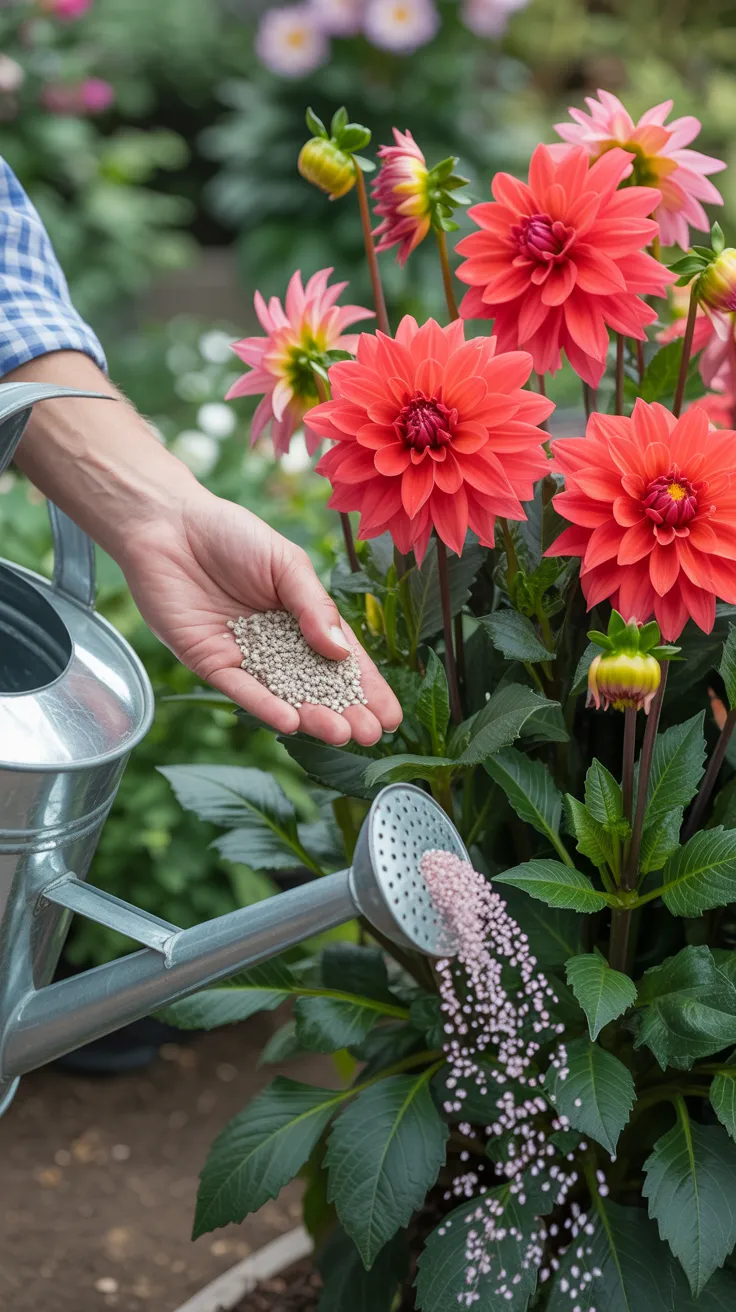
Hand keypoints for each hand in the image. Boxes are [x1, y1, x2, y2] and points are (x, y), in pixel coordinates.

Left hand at [119, 484, 402, 745]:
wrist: (170, 525)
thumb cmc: (232, 535)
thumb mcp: (287, 563)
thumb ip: (314, 606)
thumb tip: (341, 651)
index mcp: (303, 617)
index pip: (342, 659)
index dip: (366, 687)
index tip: (390, 715)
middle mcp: (277, 644)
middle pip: (317, 685)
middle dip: (345, 711)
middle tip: (370, 735)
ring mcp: (245, 656)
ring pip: (283, 694)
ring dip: (311, 717)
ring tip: (340, 734)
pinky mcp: (210, 662)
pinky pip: (241, 690)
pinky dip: (265, 706)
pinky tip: (291, 721)